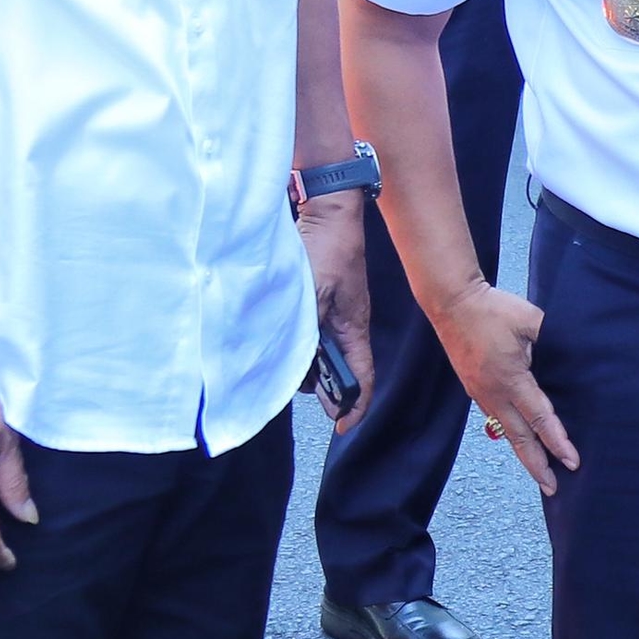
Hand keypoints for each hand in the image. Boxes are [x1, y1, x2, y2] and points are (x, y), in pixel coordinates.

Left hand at [299, 191, 375, 427]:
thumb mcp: (315, 292)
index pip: (363, 377)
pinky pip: (307, 332)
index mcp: (354, 327)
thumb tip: (295, 360)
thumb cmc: (329, 249)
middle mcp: (346, 325)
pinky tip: (274, 336)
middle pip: (337, 370)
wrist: (328, 212)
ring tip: (277, 359)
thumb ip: (306, 327)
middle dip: (320, 385)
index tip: (341, 427)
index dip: (356, 405)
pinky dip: (294, 340)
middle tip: (290, 387)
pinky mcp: (317, 301)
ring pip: (318, 351)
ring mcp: (332, 313)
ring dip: (302, 360)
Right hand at [438, 279, 575, 493]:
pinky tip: (521, 440)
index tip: (571, 462)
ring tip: (539, 471)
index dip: (557, 442)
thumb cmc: (493, 309)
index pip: (540, 419)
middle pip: (520, 439)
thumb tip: (574, 357)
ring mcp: (481, 393)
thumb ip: (553, 340)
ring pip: (507, 431)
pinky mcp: (474, 388)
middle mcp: (493, 393)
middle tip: (553, 488)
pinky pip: (497, 418)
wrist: (451, 303)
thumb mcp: (530, 320)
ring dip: (524, 453)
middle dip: (537, 466)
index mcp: (511, 378)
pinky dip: (512, 434)